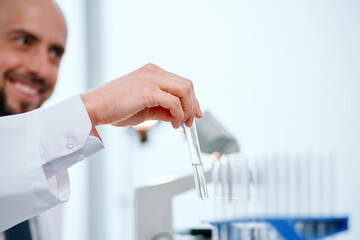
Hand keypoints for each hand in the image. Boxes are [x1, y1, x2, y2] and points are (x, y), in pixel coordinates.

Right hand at [80, 64, 201, 129]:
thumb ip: (163, 107)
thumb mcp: (145, 106)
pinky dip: (178, 115)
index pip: (182, 83)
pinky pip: (174, 102)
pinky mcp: (148, 90)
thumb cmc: (116, 108)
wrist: (94, 108)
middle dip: (193, 105)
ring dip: (187, 110)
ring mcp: (151, 79)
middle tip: (190, 122)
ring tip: (180, 124)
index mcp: (152, 72)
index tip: (196, 113)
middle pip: (187, 85)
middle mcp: (154, 72)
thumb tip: (179, 116)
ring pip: (185, 91)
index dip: (193, 99)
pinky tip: (173, 124)